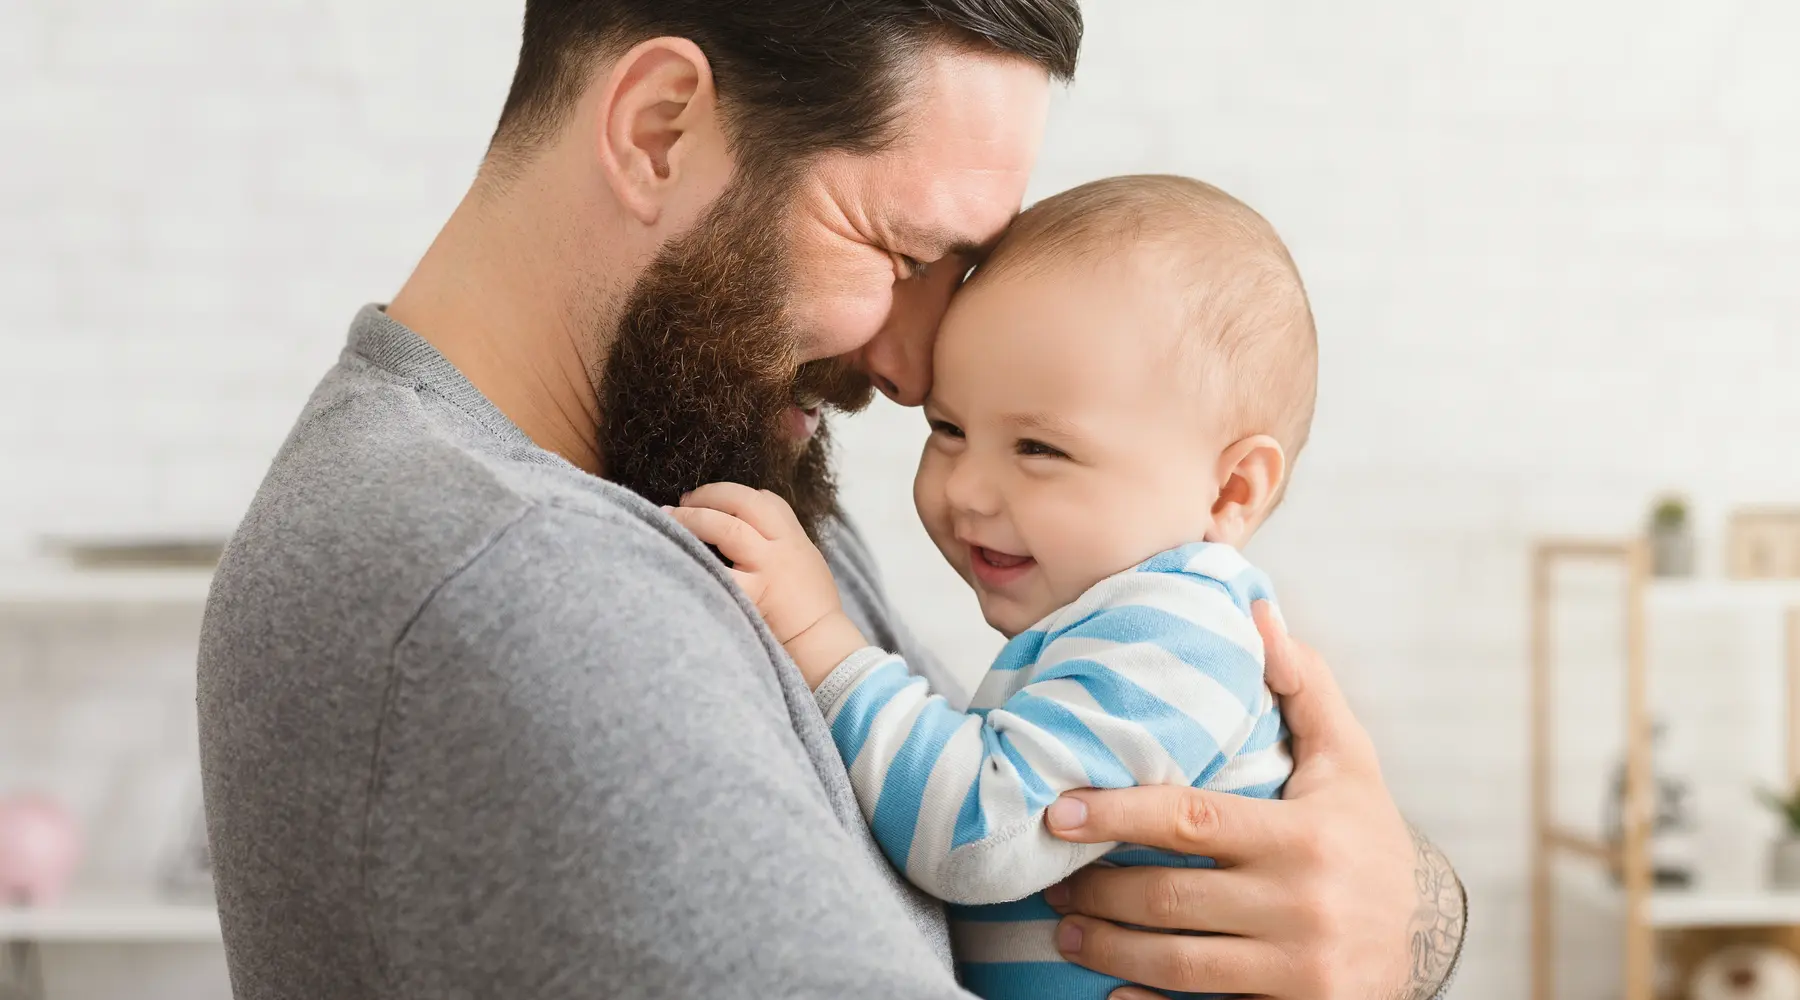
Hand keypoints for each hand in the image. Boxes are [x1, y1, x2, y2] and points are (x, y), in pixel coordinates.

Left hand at [665, 483, 868, 685]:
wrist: (822, 643)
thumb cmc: (812, 609)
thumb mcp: (806, 563)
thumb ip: (781, 544)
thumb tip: (748, 531)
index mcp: (794, 538)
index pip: (766, 500)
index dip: (733, 493)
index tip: (711, 497)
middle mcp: (781, 548)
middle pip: (743, 503)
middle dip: (709, 495)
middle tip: (683, 500)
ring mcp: (767, 569)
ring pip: (727, 528)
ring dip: (693, 518)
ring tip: (669, 515)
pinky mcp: (753, 595)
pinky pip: (718, 571)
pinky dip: (695, 560)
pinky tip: (674, 555)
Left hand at [1041, 602, 1464, 999]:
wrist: (1429, 936)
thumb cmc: (1366, 836)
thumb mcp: (1348, 759)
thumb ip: (1302, 685)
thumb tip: (1255, 609)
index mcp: (1306, 837)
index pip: (1189, 822)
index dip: (1116, 815)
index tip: (1059, 811)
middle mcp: (1302, 905)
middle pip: (1169, 899)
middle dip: (1096, 892)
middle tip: (1048, 879)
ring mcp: (1298, 969)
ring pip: (1176, 964)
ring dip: (1106, 949)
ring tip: (1064, 931)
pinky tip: (1109, 993)